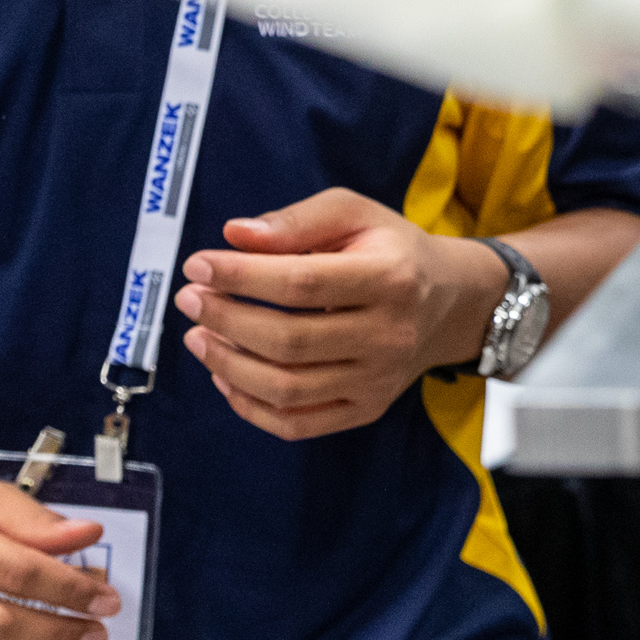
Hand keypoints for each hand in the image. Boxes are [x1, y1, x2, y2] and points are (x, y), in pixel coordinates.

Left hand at [178, 188, 497, 440]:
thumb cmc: (391, 252)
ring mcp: (377, 380)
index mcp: (390, 278)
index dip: (240, 276)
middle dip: (225, 320)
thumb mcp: (355, 214)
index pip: (301, 283)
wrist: (450, 303)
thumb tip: (236, 236)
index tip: (198, 265)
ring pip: (287, 388)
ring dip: (228, 365)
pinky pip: (297, 424)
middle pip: (289, 341)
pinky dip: (250, 407)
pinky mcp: (366, 410)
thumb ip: (296, 220)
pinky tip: (225, 376)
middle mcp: (388, 335)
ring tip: (198, 337)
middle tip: (189, 300)